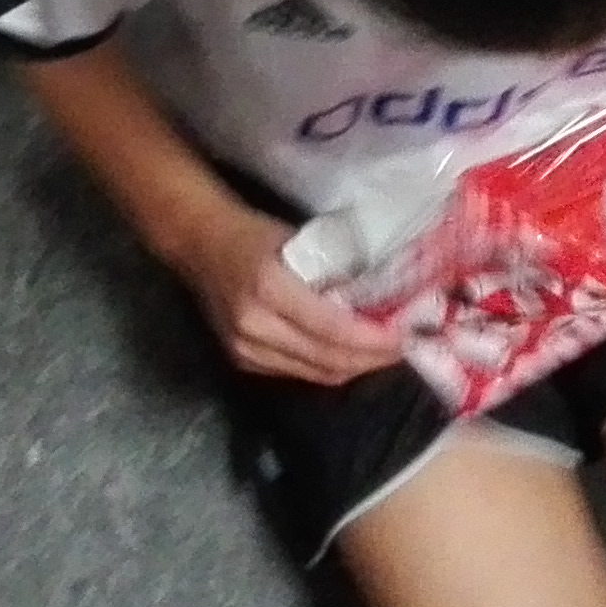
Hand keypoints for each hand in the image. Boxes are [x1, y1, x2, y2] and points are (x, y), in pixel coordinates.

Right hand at [168, 205, 407, 386]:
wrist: (199, 244)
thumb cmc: (254, 233)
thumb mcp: (300, 242)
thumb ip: (335, 274)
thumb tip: (386, 298)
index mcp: (268, 289)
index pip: (333, 330)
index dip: (373, 341)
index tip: (406, 336)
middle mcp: (254, 326)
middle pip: (327, 360)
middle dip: (371, 359)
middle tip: (404, 347)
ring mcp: (244, 349)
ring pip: (316, 373)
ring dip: (353, 367)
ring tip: (382, 353)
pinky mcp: (243, 361)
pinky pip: (298, 373)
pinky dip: (328, 366)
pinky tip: (347, 353)